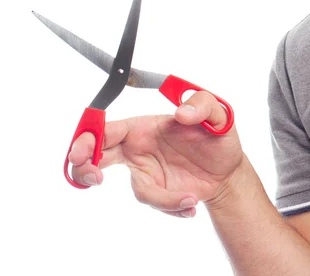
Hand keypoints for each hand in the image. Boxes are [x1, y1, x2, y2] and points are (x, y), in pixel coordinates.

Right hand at [68, 91, 242, 217]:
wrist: (228, 167)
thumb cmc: (218, 135)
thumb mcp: (219, 113)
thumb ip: (202, 104)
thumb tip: (182, 113)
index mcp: (145, 126)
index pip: (108, 130)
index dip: (89, 139)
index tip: (81, 153)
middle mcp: (139, 149)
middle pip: (98, 157)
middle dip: (84, 168)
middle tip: (92, 178)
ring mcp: (147, 172)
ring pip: (139, 191)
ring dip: (163, 198)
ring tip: (191, 197)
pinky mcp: (158, 192)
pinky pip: (157, 204)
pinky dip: (174, 206)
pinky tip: (193, 203)